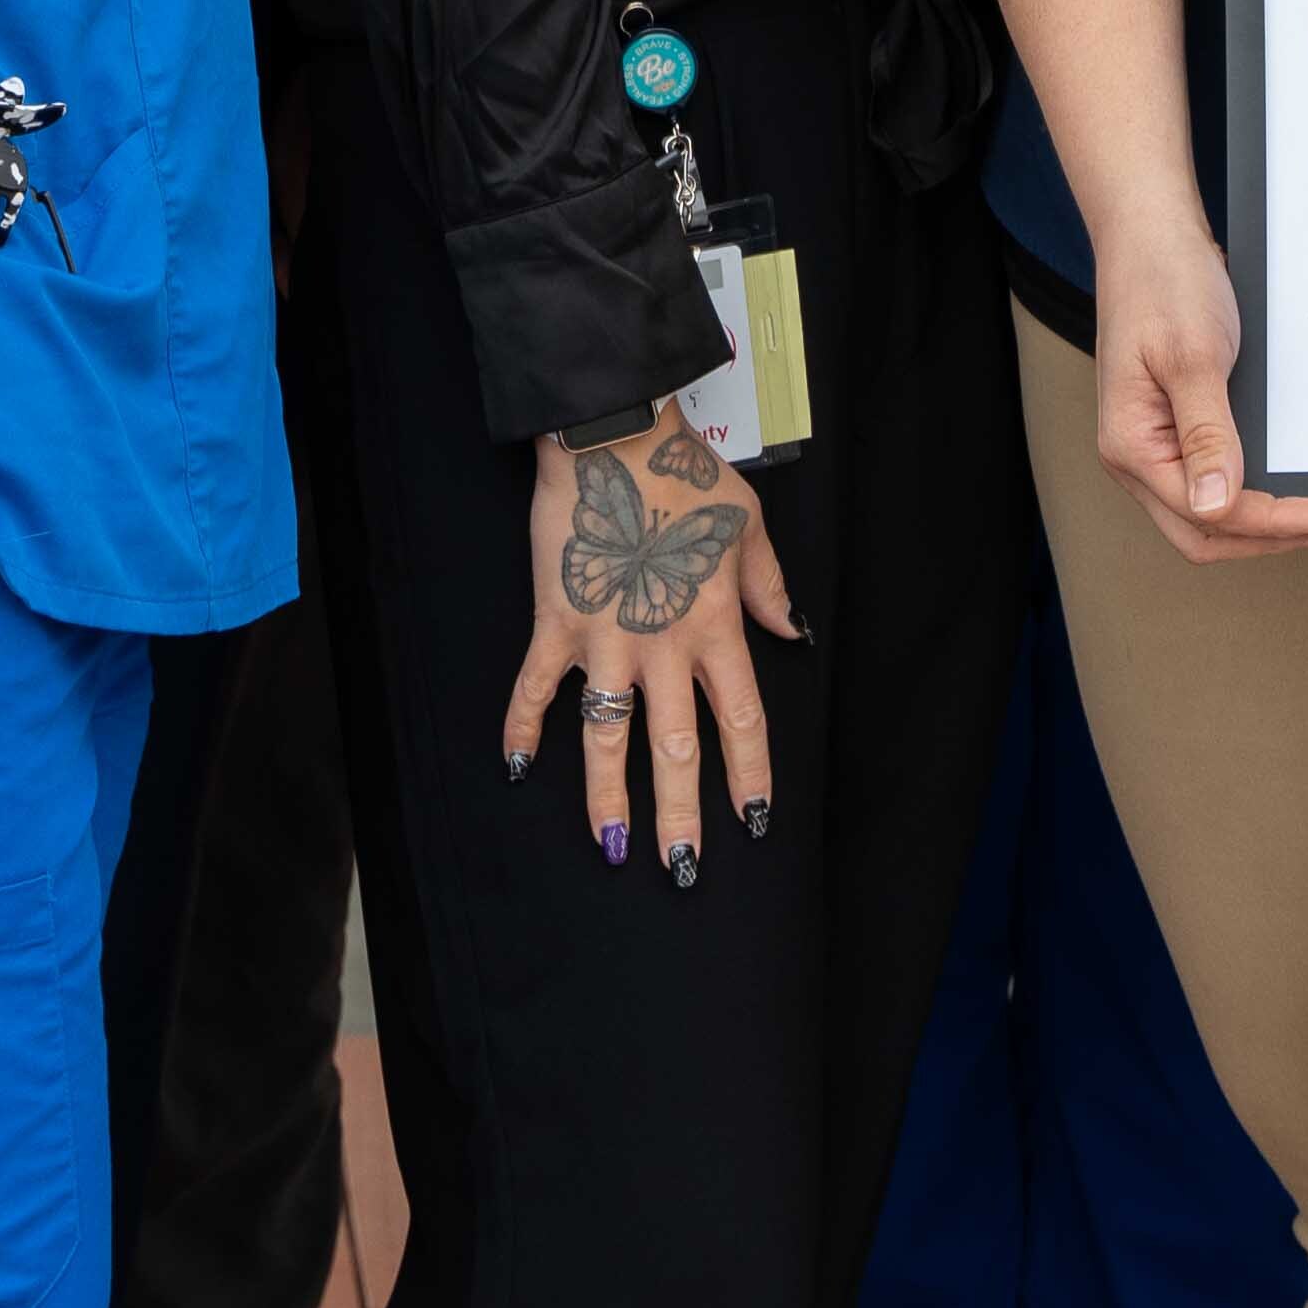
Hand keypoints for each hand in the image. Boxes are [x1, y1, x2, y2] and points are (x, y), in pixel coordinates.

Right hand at [512, 407, 793, 870]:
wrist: (614, 439)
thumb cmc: (687, 478)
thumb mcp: (749, 528)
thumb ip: (768, 588)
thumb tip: (793, 634)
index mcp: (715, 627)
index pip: (741, 719)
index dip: (748, 774)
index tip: (753, 820)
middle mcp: (663, 647)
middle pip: (676, 748)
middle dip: (681, 814)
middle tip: (683, 868)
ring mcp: (605, 642)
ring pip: (607, 737)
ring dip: (608, 796)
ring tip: (613, 845)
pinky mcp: (555, 625)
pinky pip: (535, 688)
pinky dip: (520, 727)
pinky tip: (515, 767)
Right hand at [1086, 208, 1307, 560]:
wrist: (1151, 237)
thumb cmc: (1163, 285)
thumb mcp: (1192, 356)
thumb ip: (1205, 433)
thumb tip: (1216, 505)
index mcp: (1131, 445)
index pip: (1206, 514)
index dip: (1272, 523)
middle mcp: (1140, 458)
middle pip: (1208, 533)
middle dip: (1277, 538)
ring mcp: (1161, 447)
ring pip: (1216, 516)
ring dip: (1274, 524)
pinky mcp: (1183, 431)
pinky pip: (1222, 480)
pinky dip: (1263, 492)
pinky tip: (1301, 486)